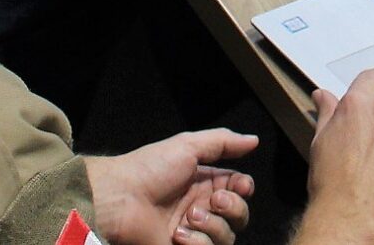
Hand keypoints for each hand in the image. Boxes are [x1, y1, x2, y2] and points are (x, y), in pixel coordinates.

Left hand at [83, 128, 258, 244]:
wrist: (119, 199)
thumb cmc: (150, 169)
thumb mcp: (187, 146)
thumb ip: (223, 142)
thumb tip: (254, 140)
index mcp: (203, 183)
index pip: (239, 189)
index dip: (244, 189)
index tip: (241, 186)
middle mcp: (201, 208)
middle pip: (239, 215)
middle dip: (233, 208)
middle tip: (213, 201)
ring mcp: (192, 232)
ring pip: (227, 237)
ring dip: (212, 226)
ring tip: (188, 217)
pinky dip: (197, 243)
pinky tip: (178, 235)